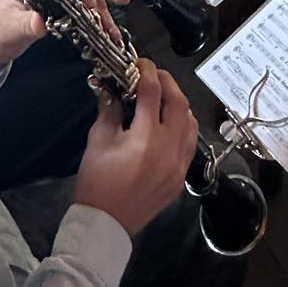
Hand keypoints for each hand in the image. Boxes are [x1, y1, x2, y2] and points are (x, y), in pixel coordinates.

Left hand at [0, 0, 127, 69]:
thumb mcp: (9, 28)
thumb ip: (26, 25)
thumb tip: (40, 22)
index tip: (88, 4)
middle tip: (104, 21)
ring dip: (103, 6)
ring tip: (114, 24)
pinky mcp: (59, 5)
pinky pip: (84, 2)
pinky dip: (100, 7)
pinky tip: (116, 10)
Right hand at [74, 60, 199, 236]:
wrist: (106, 223)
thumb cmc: (97, 182)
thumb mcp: (98, 140)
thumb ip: (109, 109)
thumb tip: (113, 87)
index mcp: (145, 138)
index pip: (153, 92)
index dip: (146, 71)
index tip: (139, 63)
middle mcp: (168, 149)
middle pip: (179, 102)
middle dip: (167, 82)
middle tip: (152, 75)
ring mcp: (178, 165)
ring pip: (190, 122)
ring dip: (179, 104)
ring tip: (162, 97)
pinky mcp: (180, 177)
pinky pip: (190, 143)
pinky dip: (184, 127)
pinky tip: (170, 123)